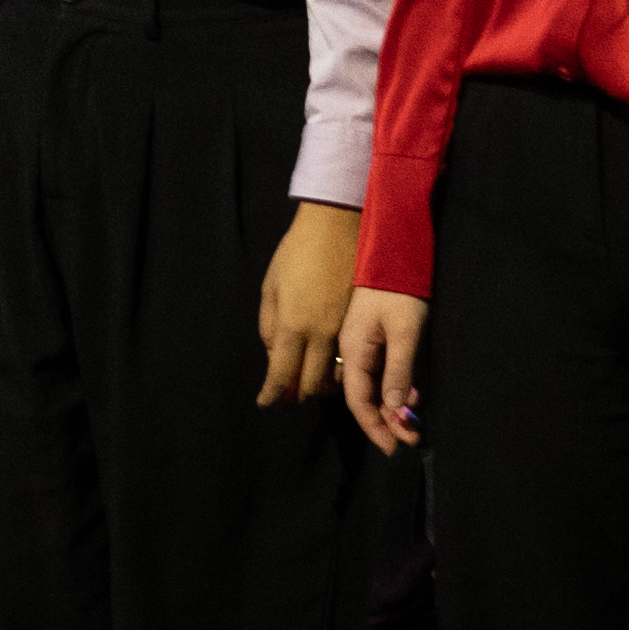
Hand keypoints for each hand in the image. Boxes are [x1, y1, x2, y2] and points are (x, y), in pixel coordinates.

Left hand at [255, 200, 360, 409]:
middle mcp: (322, 335)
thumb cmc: (296, 254)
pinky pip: (352, 359)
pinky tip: (331, 366)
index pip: (282, 374)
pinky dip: (340, 369)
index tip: (266, 403)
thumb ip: (269, 326)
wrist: (337, 227)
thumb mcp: (271, 287)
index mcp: (293, 325)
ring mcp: (346, 330)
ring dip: (320, 385)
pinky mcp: (363, 323)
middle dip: (296, 394)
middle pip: (311, 383)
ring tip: (307, 383)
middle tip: (286, 396)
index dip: (273, 394)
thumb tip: (274, 356)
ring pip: (335, 375)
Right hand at [333, 284, 427, 458]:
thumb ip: (398, 371)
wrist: (393, 250)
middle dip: (387, 422)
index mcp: (353, 351)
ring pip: (372, 387)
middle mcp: (351, 352)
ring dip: (392, 407)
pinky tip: (411, 395)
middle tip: (411, 438)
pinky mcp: (372, 339)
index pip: (359, 400)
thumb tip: (394, 410)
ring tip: (415, 421)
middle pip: (364, 397)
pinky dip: (395, 389)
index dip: (374, 426)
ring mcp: (360, 345)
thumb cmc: (399, 289)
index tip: (393, 448)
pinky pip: (379, 373)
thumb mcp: (404, 331)